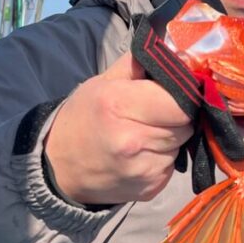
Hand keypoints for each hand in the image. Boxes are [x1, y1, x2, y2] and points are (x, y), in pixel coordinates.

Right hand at [44, 52, 192, 204]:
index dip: (181, 96)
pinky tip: (141, 155)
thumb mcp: (103, 81)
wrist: (58, 166)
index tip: (172, 94)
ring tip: (144, 134)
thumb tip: (179, 54)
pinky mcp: (150, 189)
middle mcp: (132, 140)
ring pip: (181, 145)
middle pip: (185, 124)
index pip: (180, 101)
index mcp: (119, 105)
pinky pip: (172, 166)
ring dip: (170, 138)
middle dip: (176, 117)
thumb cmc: (83, 117)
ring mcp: (142, 170)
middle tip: (154, 114)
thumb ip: (140, 64)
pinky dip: (163, 158)